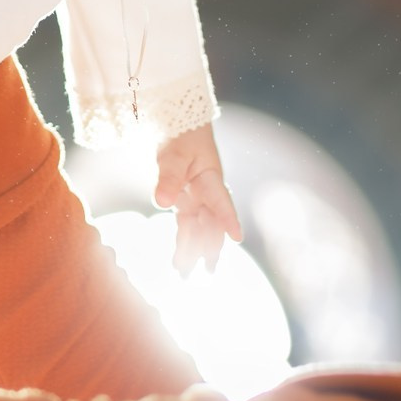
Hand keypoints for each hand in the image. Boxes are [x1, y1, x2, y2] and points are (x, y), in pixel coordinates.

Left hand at [154, 122, 241, 273]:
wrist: (179, 127)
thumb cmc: (181, 137)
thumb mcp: (174, 155)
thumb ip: (168, 178)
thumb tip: (162, 203)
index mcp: (211, 179)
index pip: (221, 201)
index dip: (229, 219)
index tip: (237, 237)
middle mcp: (207, 193)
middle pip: (212, 223)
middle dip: (209, 246)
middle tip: (206, 270)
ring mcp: (198, 199)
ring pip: (199, 229)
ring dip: (194, 250)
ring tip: (185, 273)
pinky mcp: (186, 202)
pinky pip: (187, 226)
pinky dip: (183, 242)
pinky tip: (179, 260)